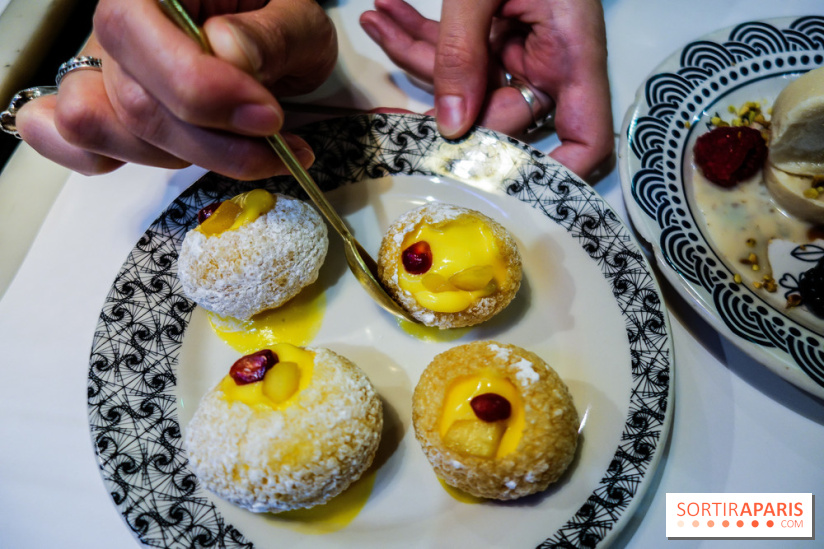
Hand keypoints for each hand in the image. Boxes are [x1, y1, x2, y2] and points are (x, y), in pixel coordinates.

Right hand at [13, 0, 336, 179]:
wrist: (277, 41)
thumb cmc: (280, 24)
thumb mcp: (299, 20)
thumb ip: (271, 35)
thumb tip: (229, 52)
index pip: (132, 32)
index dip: (199, 91)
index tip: (266, 118)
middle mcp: (116, 24)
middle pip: (129, 100)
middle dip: (212, 142)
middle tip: (274, 141)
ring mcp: (102, 69)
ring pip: (100, 130)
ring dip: (181, 157)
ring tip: (243, 147)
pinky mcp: (104, 110)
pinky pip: (69, 142)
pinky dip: (112, 160)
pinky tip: (175, 158)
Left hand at [360, 0, 613, 179]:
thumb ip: (461, 51)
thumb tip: (448, 127)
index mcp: (571, 48)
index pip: (585, 138)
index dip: (557, 173)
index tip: (509, 189)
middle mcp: (550, 58)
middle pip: (503, 117)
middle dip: (447, 101)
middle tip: (401, 86)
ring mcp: (519, 47)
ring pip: (467, 85)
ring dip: (418, 57)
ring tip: (377, 18)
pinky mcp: (492, 32)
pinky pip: (455, 53)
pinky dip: (418, 36)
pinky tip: (385, 13)